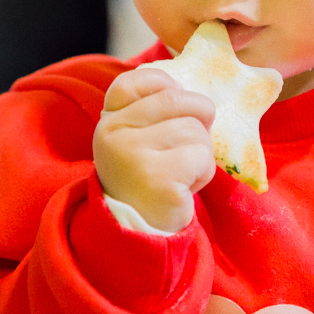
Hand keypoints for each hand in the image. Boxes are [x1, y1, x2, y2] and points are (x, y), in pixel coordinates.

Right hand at [93, 67, 215, 232]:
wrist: (137, 232)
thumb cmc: (148, 176)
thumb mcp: (139, 138)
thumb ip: (154, 111)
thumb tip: (193, 93)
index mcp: (110, 120)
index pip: (133, 81)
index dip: (164, 83)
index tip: (176, 94)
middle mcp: (114, 133)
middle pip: (176, 100)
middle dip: (199, 115)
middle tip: (195, 139)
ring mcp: (133, 156)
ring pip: (193, 130)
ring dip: (201, 152)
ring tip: (183, 171)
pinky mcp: (159, 179)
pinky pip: (201, 158)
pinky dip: (203, 173)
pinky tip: (184, 187)